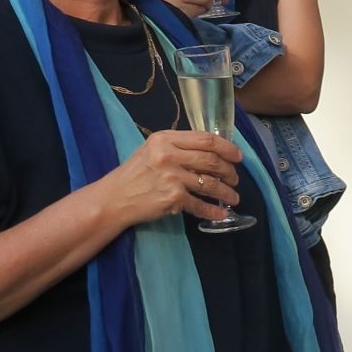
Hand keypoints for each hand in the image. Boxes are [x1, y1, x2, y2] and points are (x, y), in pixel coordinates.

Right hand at [103, 129, 243, 226]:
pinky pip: (200, 205)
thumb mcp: (152, 150)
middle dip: (229, 171)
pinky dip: (214, 210)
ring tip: (234, 197)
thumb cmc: (134, 173)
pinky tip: (221, 213)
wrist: (114, 199)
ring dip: (227, 192)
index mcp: (166, 139)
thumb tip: (211, 151)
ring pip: (211, 184)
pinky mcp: (173, 198)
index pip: (206, 139)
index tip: (237, 156)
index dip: (227, 148)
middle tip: (235, 179)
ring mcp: (172, 177)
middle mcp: (169, 156)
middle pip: (212, 161)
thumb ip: (178, 147)